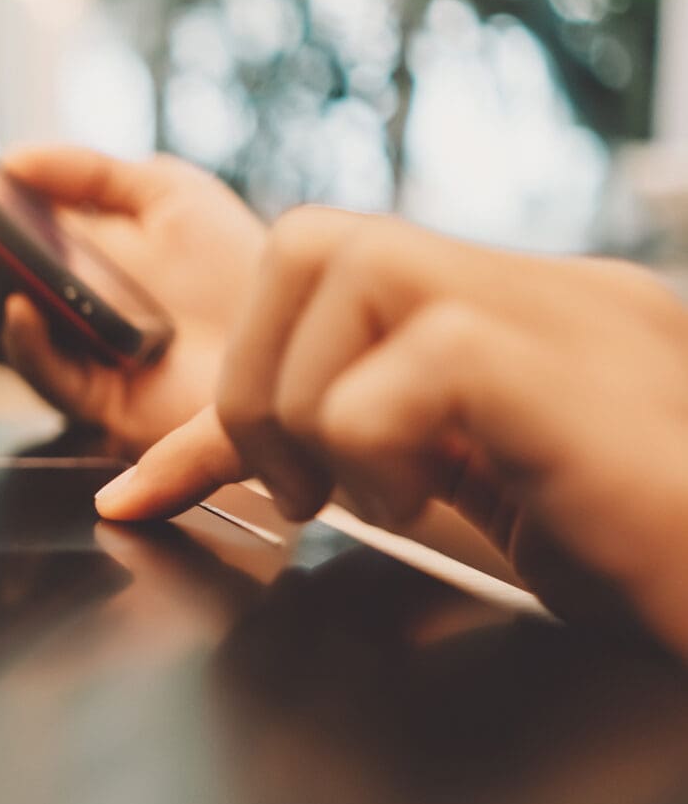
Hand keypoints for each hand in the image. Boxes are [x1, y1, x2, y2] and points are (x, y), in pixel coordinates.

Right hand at [0, 144, 264, 451]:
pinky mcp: (94, 404)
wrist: (301, 334)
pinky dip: (26, 340)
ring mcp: (63, 356)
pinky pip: (42, 373)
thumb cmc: (239, 269)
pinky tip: (24, 303)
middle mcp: (45, 308)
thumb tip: (8, 161)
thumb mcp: (167, 193)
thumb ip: (89, 172)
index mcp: (54, 259)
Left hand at [96, 207, 687, 659]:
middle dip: (253, 375)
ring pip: (350, 264)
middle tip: (301, 489)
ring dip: (305, 403)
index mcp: (518, 309)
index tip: (163, 484)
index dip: (227, 371)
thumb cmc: (643, 565)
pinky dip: (371, 436)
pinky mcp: (583, 379)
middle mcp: (544, 291)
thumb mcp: (475, 495)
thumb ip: (364, 448)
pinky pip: (422, 354)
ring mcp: (573, 319)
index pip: (326, 272)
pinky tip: (419, 503)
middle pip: (313, 238)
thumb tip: (205, 470)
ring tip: (371, 498)